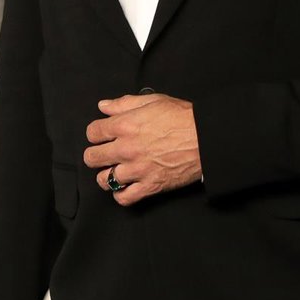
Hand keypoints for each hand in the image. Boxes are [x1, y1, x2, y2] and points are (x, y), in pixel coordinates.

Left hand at [84, 93, 201, 205]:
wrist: (206, 137)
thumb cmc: (182, 117)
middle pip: (92, 157)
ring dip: (106, 175)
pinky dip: (120, 194)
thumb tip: (103, 106)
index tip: (102, 135)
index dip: (95, 133)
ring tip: (114, 171)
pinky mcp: (150, 186)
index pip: (92, 132)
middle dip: (96, 154)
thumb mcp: (152, 101)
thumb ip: (124, 103)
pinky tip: (124, 187)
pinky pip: (124, 198)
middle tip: (104, 154)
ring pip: (104, 180)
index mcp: (125, 125)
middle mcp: (126, 148)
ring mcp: (137, 169)